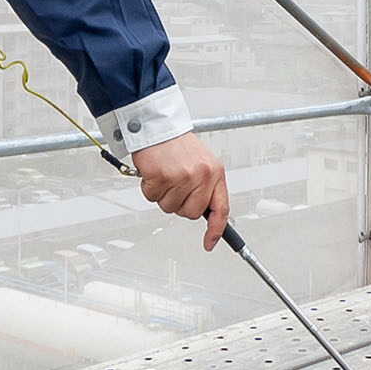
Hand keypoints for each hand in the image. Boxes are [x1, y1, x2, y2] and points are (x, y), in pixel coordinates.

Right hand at [131, 133, 230, 249]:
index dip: (216, 230)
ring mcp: (183, 177)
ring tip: (165, 175)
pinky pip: (153, 197)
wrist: (157, 126)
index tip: (210, 242)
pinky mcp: (163, 177)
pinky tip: (154, 173)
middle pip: (191, 213)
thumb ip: (205, 187)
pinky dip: (149, 188)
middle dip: (180, 204)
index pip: (221, 209)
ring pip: (170, 208)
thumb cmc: (177, 145)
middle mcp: (202, 175)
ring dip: (163, 195)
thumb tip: (206, 213)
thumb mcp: (202, 163)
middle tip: (175, 186)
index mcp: (215, 172)